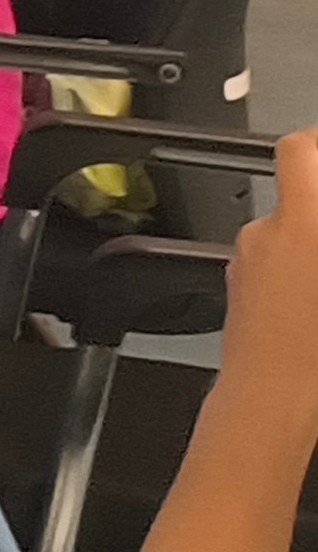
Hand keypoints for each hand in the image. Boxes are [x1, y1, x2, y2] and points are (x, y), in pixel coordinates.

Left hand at [232, 134, 317, 419]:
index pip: (299, 151)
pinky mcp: (240, 288)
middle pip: (300, 203)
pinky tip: (312, 300)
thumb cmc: (314, 348)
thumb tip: (314, 217)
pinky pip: (275, 265)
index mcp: (301, 225)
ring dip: (311, 248)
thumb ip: (317, 226)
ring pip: (288, 237)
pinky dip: (299, 272)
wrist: (271, 400)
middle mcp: (265, 235)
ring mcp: (247, 263)